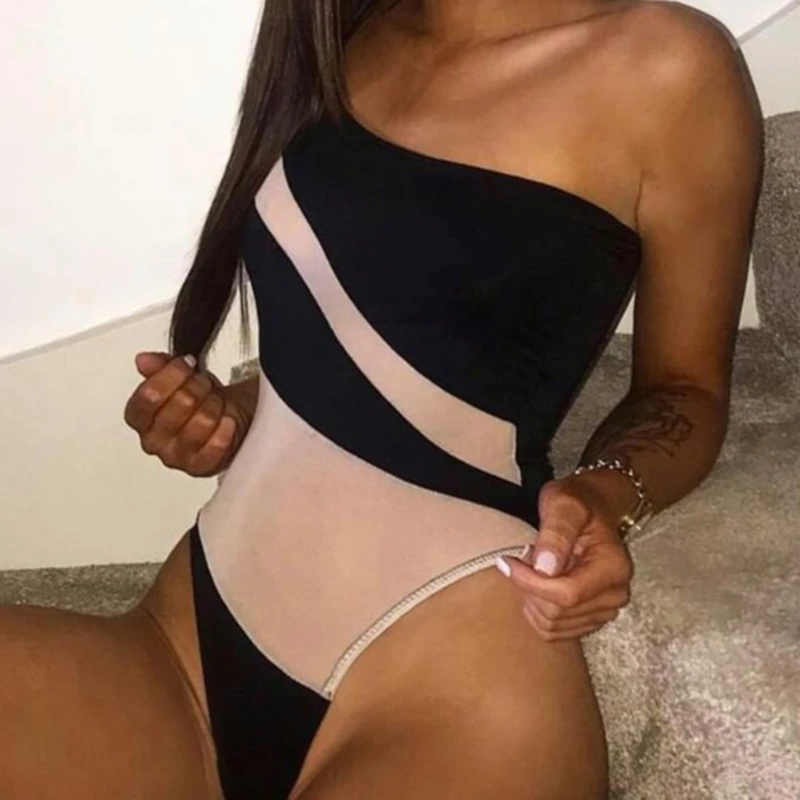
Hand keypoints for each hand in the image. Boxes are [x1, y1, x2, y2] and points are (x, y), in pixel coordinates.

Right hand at [124, 351, 252, 476]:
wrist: (227, 420)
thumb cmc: (201, 402)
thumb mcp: (180, 377)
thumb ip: (159, 366)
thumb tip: (144, 360)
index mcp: (139, 418)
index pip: (149, 395)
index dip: (173, 374)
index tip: (186, 365)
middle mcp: (152, 441)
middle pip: (181, 403)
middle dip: (199, 387)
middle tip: (205, 385)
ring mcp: (176, 457)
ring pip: (203, 421)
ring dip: (215, 405)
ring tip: (216, 403)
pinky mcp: (200, 468)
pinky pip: (217, 443)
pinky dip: (227, 427)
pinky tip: (227, 420)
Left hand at [496, 477, 633, 641]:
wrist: (594, 506)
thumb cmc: (578, 501)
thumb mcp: (563, 503)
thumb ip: (556, 532)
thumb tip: (545, 568)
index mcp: (613, 568)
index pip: (565, 594)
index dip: (530, 582)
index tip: (508, 561)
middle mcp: (615, 594)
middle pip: (556, 612)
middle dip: (530, 587)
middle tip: (524, 558)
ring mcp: (605, 609)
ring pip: (552, 625)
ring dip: (532, 598)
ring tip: (534, 568)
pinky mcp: (591, 617)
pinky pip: (554, 631)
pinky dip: (538, 610)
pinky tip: (539, 584)